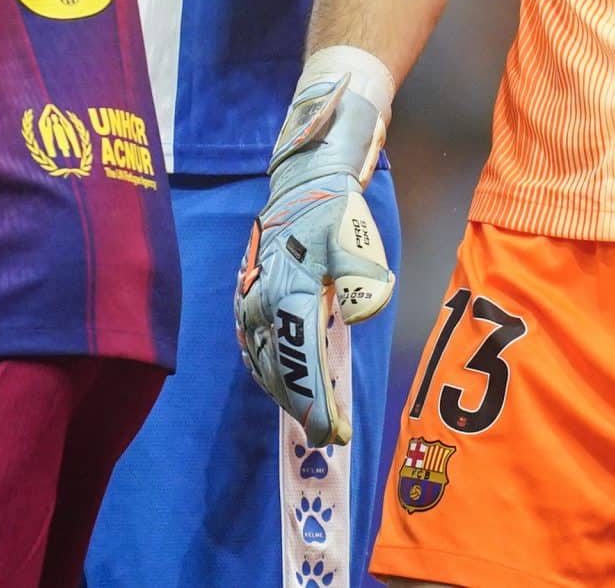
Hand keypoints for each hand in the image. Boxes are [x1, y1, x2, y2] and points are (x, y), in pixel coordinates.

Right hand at [236, 68, 394, 444]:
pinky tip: (279, 380)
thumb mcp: (351, 232)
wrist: (304, 178)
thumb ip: (358, 272)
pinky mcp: (248, 295)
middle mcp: (262, 301)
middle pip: (279, 370)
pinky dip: (267, 370)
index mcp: (286, 292)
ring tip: (309, 417)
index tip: (334, 436)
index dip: (316, 405)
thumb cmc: (334, 207)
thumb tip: (366, 309)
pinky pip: (253, 345)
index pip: (301, 363)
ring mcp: (251, 299)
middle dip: (302, 408)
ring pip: (263, 361)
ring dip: (284, 393)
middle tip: (327, 436)